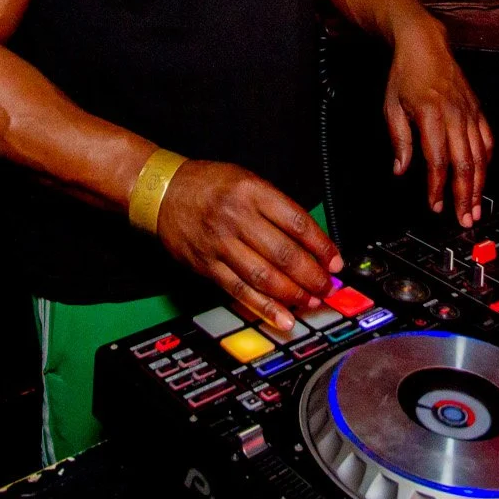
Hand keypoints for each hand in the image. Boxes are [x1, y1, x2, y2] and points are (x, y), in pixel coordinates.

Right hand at [156, 160, 342, 332]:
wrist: (163, 192)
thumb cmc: (209, 185)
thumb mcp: (247, 180)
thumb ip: (277, 208)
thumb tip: (311, 242)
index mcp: (252, 192)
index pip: (297, 223)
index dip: (321, 247)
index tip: (335, 262)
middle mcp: (237, 217)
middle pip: (284, 253)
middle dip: (312, 276)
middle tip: (327, 288)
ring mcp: (220, 243)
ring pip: (264, 276)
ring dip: (293, 294)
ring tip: (311, 302)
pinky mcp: (207, 265)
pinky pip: (239, 291)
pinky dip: (264, 308)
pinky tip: (283, 317)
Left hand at [384, 16, 492, 227]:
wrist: (425, 44)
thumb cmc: (406, 73)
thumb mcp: (391, 105)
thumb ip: (399, 139)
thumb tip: (400, 168)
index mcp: (431, 115)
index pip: (437, 161)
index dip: (437, 187)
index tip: (435, 205)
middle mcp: (454, 115)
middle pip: (464, 163)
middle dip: (465, 195)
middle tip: (465, 218)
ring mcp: (469, 112)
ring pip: (480, 155)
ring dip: (479, 184)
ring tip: (476, 206)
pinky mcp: (477, 109)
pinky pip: (487, 138)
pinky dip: (487, 159)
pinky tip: (483, 175)